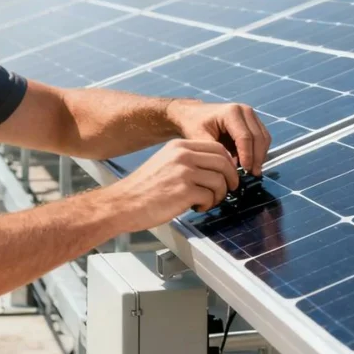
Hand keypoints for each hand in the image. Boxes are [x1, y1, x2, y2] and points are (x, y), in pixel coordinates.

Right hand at [114, 139, 239, 231]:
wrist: (123, 203)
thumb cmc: (143, 189)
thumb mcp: (165, 163)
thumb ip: (188, 162)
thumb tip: (216, 169)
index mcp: (178, 146)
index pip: (217, 148)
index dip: (228, 163)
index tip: (227, 175)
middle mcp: (182, 155)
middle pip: (223, 162)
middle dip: (230, 179)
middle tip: (227, 190)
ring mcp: (184, 172)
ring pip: (220, 181)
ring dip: (218, 195)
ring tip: (206, 202)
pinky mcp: (184, 191)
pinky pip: (210, 197)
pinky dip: (207, 205)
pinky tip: (195, 207)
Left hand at [167, 101, 270, 174]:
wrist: (192, 113)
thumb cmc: (193, 124)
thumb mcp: (198, 137)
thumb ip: (215, 151)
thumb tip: (231, 166)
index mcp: (231, 112)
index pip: (245, 137)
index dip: (247, 155)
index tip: (246, 170)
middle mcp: (244, 111)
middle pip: (258, 137)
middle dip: (257, 157)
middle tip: (253, 174)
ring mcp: (250, 114)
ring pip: (264, 137)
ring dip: (260, 155)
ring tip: (252, 170)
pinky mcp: (253, 121)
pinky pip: (262, 137)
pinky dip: (259, 151)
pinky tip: (250, 162)